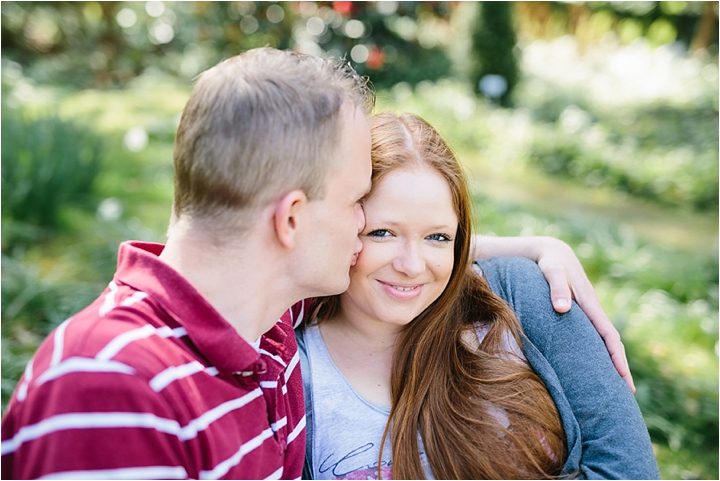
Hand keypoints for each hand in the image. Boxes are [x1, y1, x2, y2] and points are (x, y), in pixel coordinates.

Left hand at [472, 235, 634, 392]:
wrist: (549, 251)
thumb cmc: (548, 262)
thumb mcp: (551, 271)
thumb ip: (556, 288)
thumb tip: (562, 309)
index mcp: (588, 303)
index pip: (607, 335)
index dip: (616, 356)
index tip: (623, 377)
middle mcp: (592, 309)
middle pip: (610, 341)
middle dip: (619, 366)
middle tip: (628, 393)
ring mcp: (587, 311)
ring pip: (603, 339)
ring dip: (610, 360)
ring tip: (614, 385)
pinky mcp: (580, 311)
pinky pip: (593, 334)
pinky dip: (599, 349)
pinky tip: (595, 364)